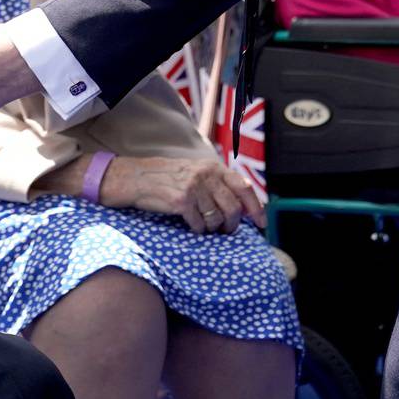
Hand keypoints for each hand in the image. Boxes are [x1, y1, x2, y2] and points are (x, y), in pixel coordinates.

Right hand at [100, 156, 265, 233]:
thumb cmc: (166, 178)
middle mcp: (206, 175)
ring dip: (214, 229)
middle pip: (233, 208)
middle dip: (232, 224)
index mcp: (213, 167)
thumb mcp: (195, 172)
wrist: (135, 178)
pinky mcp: (181, 202)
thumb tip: (243, 203)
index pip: (244, 187)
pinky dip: (198, 229)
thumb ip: (217, 183)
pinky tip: (191, 225)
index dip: (256, 207)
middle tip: (226, 231)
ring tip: (206, 227)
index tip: (262, 223)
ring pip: (217, 219)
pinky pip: (199, 225)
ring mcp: (194, 188)